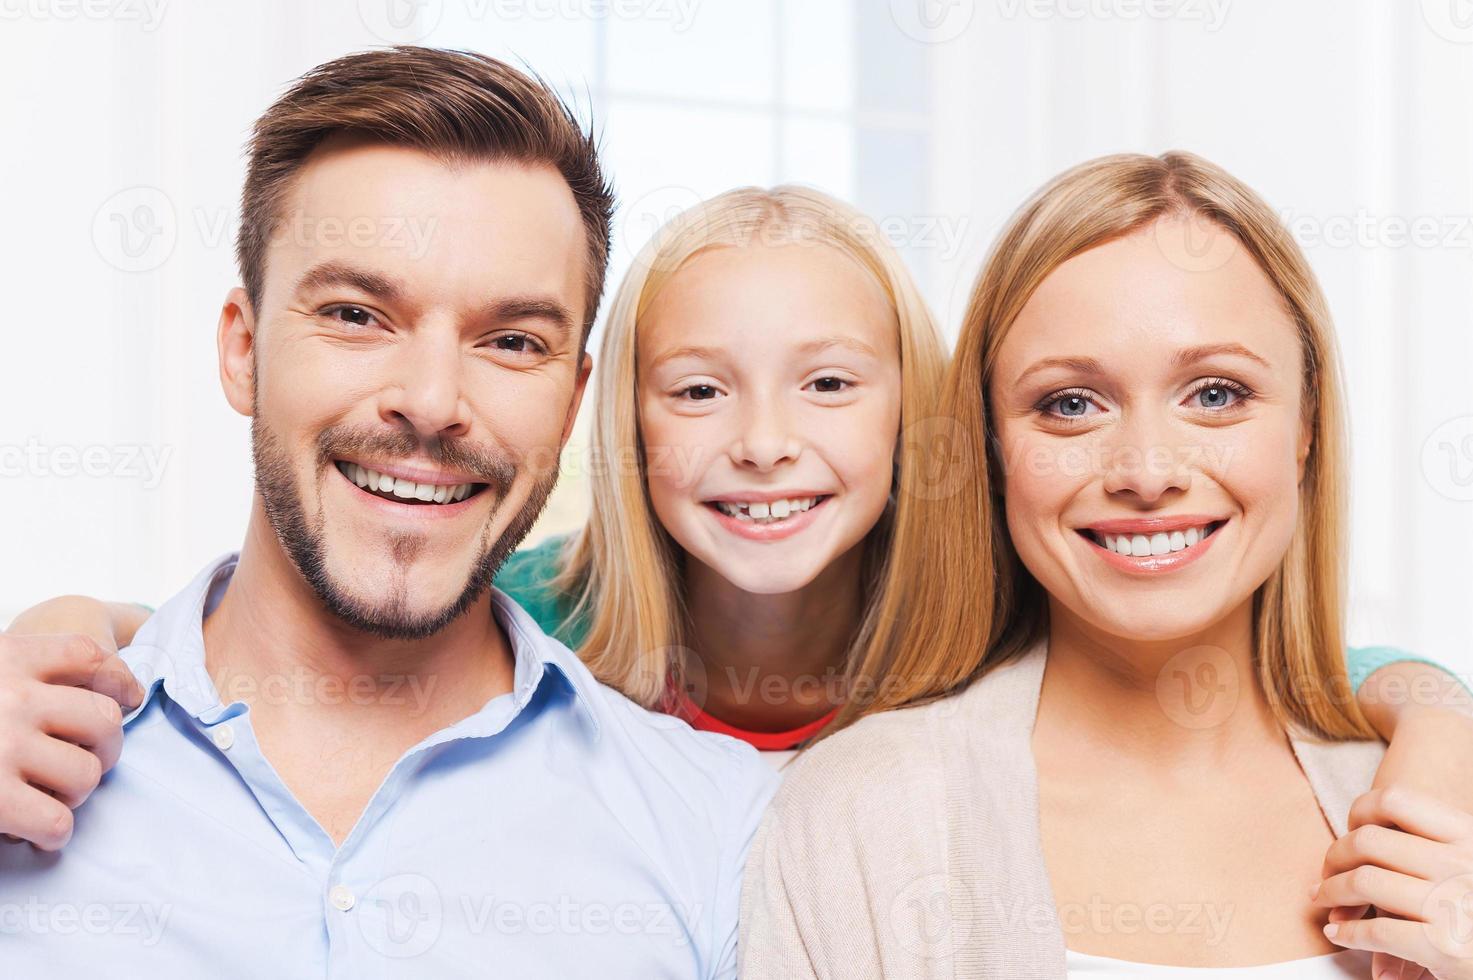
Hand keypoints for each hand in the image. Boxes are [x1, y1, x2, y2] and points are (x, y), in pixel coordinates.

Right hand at [0, 632, 144, 849]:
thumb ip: (26, 672)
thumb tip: (109, 681)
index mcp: (7, 658)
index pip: (87, 654)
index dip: (119, 679)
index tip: (130, 698)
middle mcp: (11, 697)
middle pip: (104, 719)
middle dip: (106, 747)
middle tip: (90, 762)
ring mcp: (2, 747)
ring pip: (87, 773)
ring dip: (77, 793)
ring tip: (51, 796)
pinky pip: (57, 820)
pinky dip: (54, 832)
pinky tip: (39, 832)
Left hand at [1314, 786, 1472, 978]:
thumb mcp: (1466, 863)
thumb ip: (1426, 848)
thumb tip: (1360, 832)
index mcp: (1469, 837)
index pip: (1395, 799)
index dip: (1359, 811)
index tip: (1352, 831)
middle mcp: (1462, 865)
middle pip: (1367, 841)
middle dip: (1335, 857)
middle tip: (1327, 873)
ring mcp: (1452, 904)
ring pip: (1364, 881)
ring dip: (1331, 892)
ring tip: (1325, 900)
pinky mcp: (1444, 946)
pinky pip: (1377, 931)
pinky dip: (1349, 933)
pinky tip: (1340, 935)